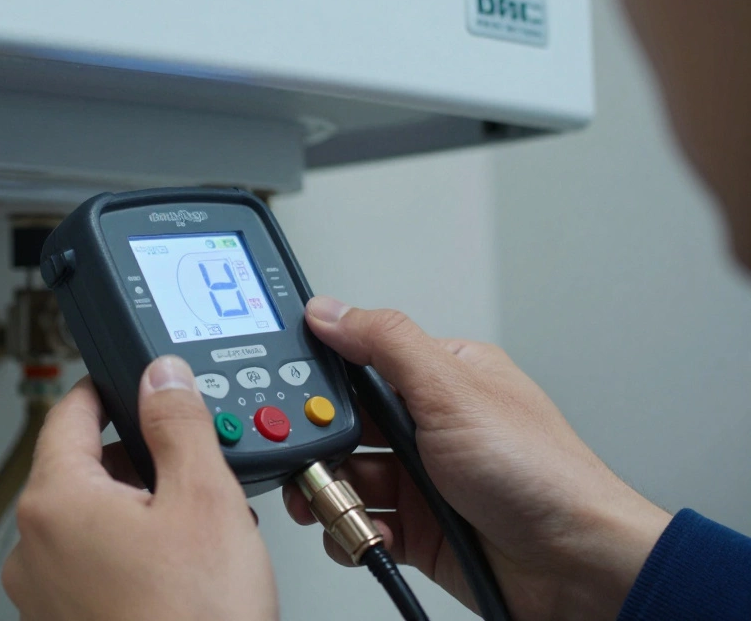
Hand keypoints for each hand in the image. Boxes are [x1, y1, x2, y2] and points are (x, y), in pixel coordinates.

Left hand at [2, 356, 277, 620]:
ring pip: (91, 522)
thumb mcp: (203, 499)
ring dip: (139, 511)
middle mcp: (33, 546)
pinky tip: (179, 574)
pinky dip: (130, 557)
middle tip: (193, 470)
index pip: (68, 411)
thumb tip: (161, 376)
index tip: (132, 381)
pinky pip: (92, 568)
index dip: (108, 388)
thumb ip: (178, 422)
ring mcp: (43, 593)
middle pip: (82, 468)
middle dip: (140, 460)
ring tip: (198, 532)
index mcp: (54, 500)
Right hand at [284, 297, 671, 620]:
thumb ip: (385, 343)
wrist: (576, 565)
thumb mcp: (451, 390)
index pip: (361, 365)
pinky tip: (370, 532)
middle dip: (322, 447)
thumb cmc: (540, 473)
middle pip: (346, 426)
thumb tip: (329, 310)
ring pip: (347, 478)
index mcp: (441, 378)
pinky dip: (354, 531)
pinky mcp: (418, 528)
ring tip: (339, 504)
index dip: (326, 384)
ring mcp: (423, 478)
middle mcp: (430, 425)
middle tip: (315, 461)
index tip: (300, 403)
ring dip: (333, 494)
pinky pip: (362, 523)